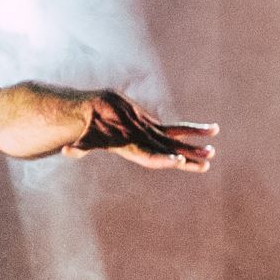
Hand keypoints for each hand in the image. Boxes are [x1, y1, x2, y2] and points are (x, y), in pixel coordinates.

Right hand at [78, 90, 216, 169]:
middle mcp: (146, 147)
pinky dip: (194, 130)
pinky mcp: (157, 128)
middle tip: (204, 163)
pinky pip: (179, 130)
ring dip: (195, 150)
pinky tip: (211, 129)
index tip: (177, 160)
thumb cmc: (92, 129)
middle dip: (187, 159)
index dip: (164, 158)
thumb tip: (67, 151)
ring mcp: (153, 138)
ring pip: (178, 145)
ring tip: (212, 153)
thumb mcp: (86, 139)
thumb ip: (78, 148)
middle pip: (170, 155)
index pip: (150, 157)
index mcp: (133, 150)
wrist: (97, 116)